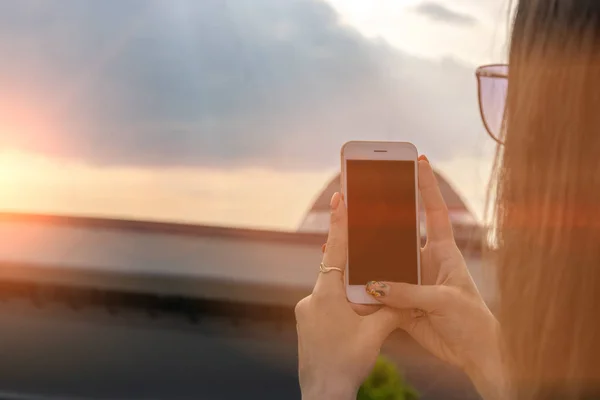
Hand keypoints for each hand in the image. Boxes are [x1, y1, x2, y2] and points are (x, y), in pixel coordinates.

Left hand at [295, 192, 402, 399]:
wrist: (324, 394)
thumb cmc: (347, 363)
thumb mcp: (375, 334)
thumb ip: (390, 308)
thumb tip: (403, 292)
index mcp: (326, 295)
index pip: (336, 251)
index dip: (340, 223)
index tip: (339, 197)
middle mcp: (310, 299)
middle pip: (335, 271)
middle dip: (352, 263)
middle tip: (366, 247)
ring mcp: (305, 313)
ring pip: (331, 290)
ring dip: (349, 291)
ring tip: (366, 303)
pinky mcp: (306, 325)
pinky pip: (325, 304)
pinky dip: (341, 305)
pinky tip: (354, 318)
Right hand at [363, 156, 505, 398]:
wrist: (474, 355)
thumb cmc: (472, 321)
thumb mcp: (444, 300)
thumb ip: (409, 291)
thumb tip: (374, 285)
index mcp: (444, 252)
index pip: (435, 212)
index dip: (427, 186)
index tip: (419, 161)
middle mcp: (425, 262)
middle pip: (400, 233)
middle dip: (381, 217)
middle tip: (361, 197)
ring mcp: (412, 282)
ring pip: (385, 262)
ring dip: (368, 255)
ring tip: (344, 239)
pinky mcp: (402, 303)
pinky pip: (379, 291)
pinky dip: (364, 288)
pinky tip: (348, 280)